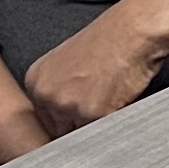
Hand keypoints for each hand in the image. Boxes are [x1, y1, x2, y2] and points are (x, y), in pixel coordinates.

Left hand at [23, 0, 168, 137]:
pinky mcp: (92, 114)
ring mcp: (67, 105)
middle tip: (99, 104)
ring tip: (110, 98)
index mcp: (35, 80)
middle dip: (79, 126)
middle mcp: (46, 94)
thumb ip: (59, 90)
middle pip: (58, 132)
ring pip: (79, 137)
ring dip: (95, 126)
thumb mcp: (69, 63)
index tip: (81, 113)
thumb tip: (63, 119)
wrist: (133, 30)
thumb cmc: (109, 41)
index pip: (44, 120)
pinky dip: (112, 123)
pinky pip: (101, 134)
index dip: (66, 120)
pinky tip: (119, 99)